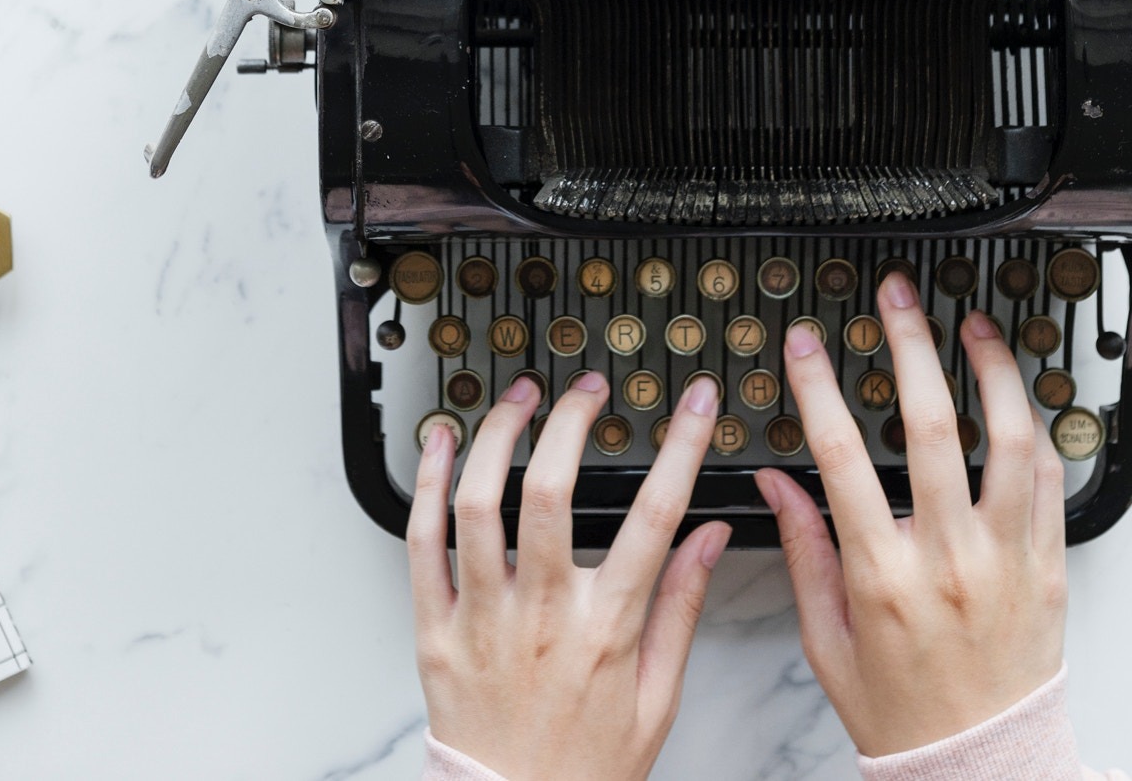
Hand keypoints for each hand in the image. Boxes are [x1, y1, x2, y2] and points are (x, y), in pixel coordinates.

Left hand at [409, 367, 732, 780]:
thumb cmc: (584, 768)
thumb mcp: (657, 699)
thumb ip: (682, 608)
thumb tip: (710, 537)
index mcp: (604, 629)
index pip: (654, 516)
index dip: (682, 446)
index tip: (695, 403)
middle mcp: (540, 615)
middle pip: (552, 491)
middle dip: (572, 421)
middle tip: (587, 389)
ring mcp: (480, 619)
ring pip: (479, 504)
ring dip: (498, 436)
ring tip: (519, 399)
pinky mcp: (433, 631)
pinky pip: (421, 543)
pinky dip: (427, 484)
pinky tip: (440, 444)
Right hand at [756, 271, 1068, 755]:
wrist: (981, 767)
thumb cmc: (902, 714)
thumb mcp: (828, 642)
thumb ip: (806, 553)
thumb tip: (777, 484)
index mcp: (883, 578)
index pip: (843, 458)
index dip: (820, 388)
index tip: (808, 344)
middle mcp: (950, 560)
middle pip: (932, 426)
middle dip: (911, 345)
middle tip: (898, 297)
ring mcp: (1008, 559)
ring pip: (1011, 441)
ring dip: (993, 370)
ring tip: (976, 326)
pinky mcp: (1050, 568)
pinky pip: (1050, 483)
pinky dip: (1033, 431)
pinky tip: (1015, 400)